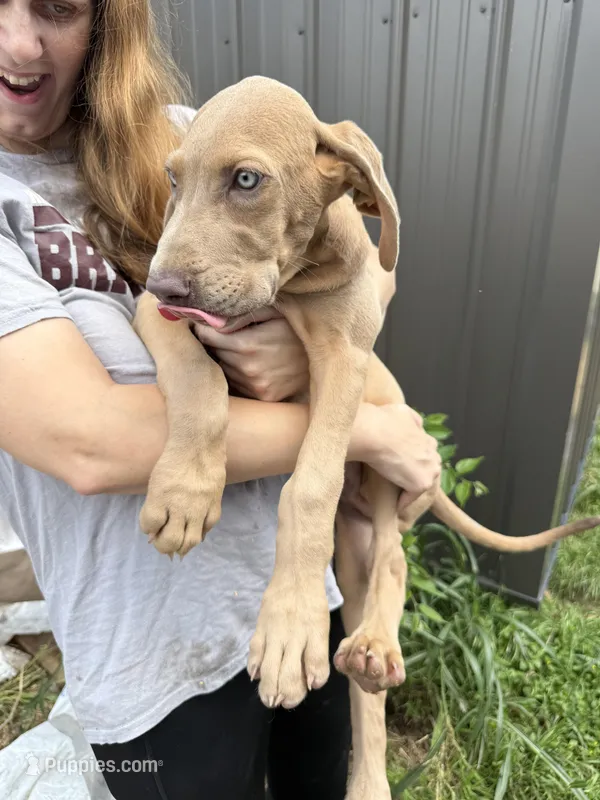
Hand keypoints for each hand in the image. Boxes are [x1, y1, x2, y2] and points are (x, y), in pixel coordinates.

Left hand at [192, 308, 308, 401]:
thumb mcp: (273, 312)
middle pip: (213, 353)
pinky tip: (253, 364)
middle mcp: (248, 369)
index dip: (204, 328)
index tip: (205, 323)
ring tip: (244, 349)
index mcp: (248, 344)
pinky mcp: (262, 396)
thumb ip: (242, 314)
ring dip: (227, 359)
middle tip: (227, 334)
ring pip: (224, 369)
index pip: (207, 336)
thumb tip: (213, 320)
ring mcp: (255, 386)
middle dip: (216, 343)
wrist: (323, 357)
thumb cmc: (296, 329)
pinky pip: (238, 383)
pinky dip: (239, 374)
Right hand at [355, 403, 441, 511]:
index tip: (399, 463)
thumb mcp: (403, 412)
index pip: (425, 454)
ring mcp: (430, 470)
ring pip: (421, 482)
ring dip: (410, 487)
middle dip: (414, 473)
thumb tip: (417, 426)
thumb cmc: (383, 421)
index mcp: (429, 439)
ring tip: (394, 492)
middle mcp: (434, 454)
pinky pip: (411, 497)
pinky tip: (392, 504)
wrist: (374, 434)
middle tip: (396, 479)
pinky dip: (402, 501)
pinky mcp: (421, 484)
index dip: (412, 459)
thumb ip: (414, 420)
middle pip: (426, 469)